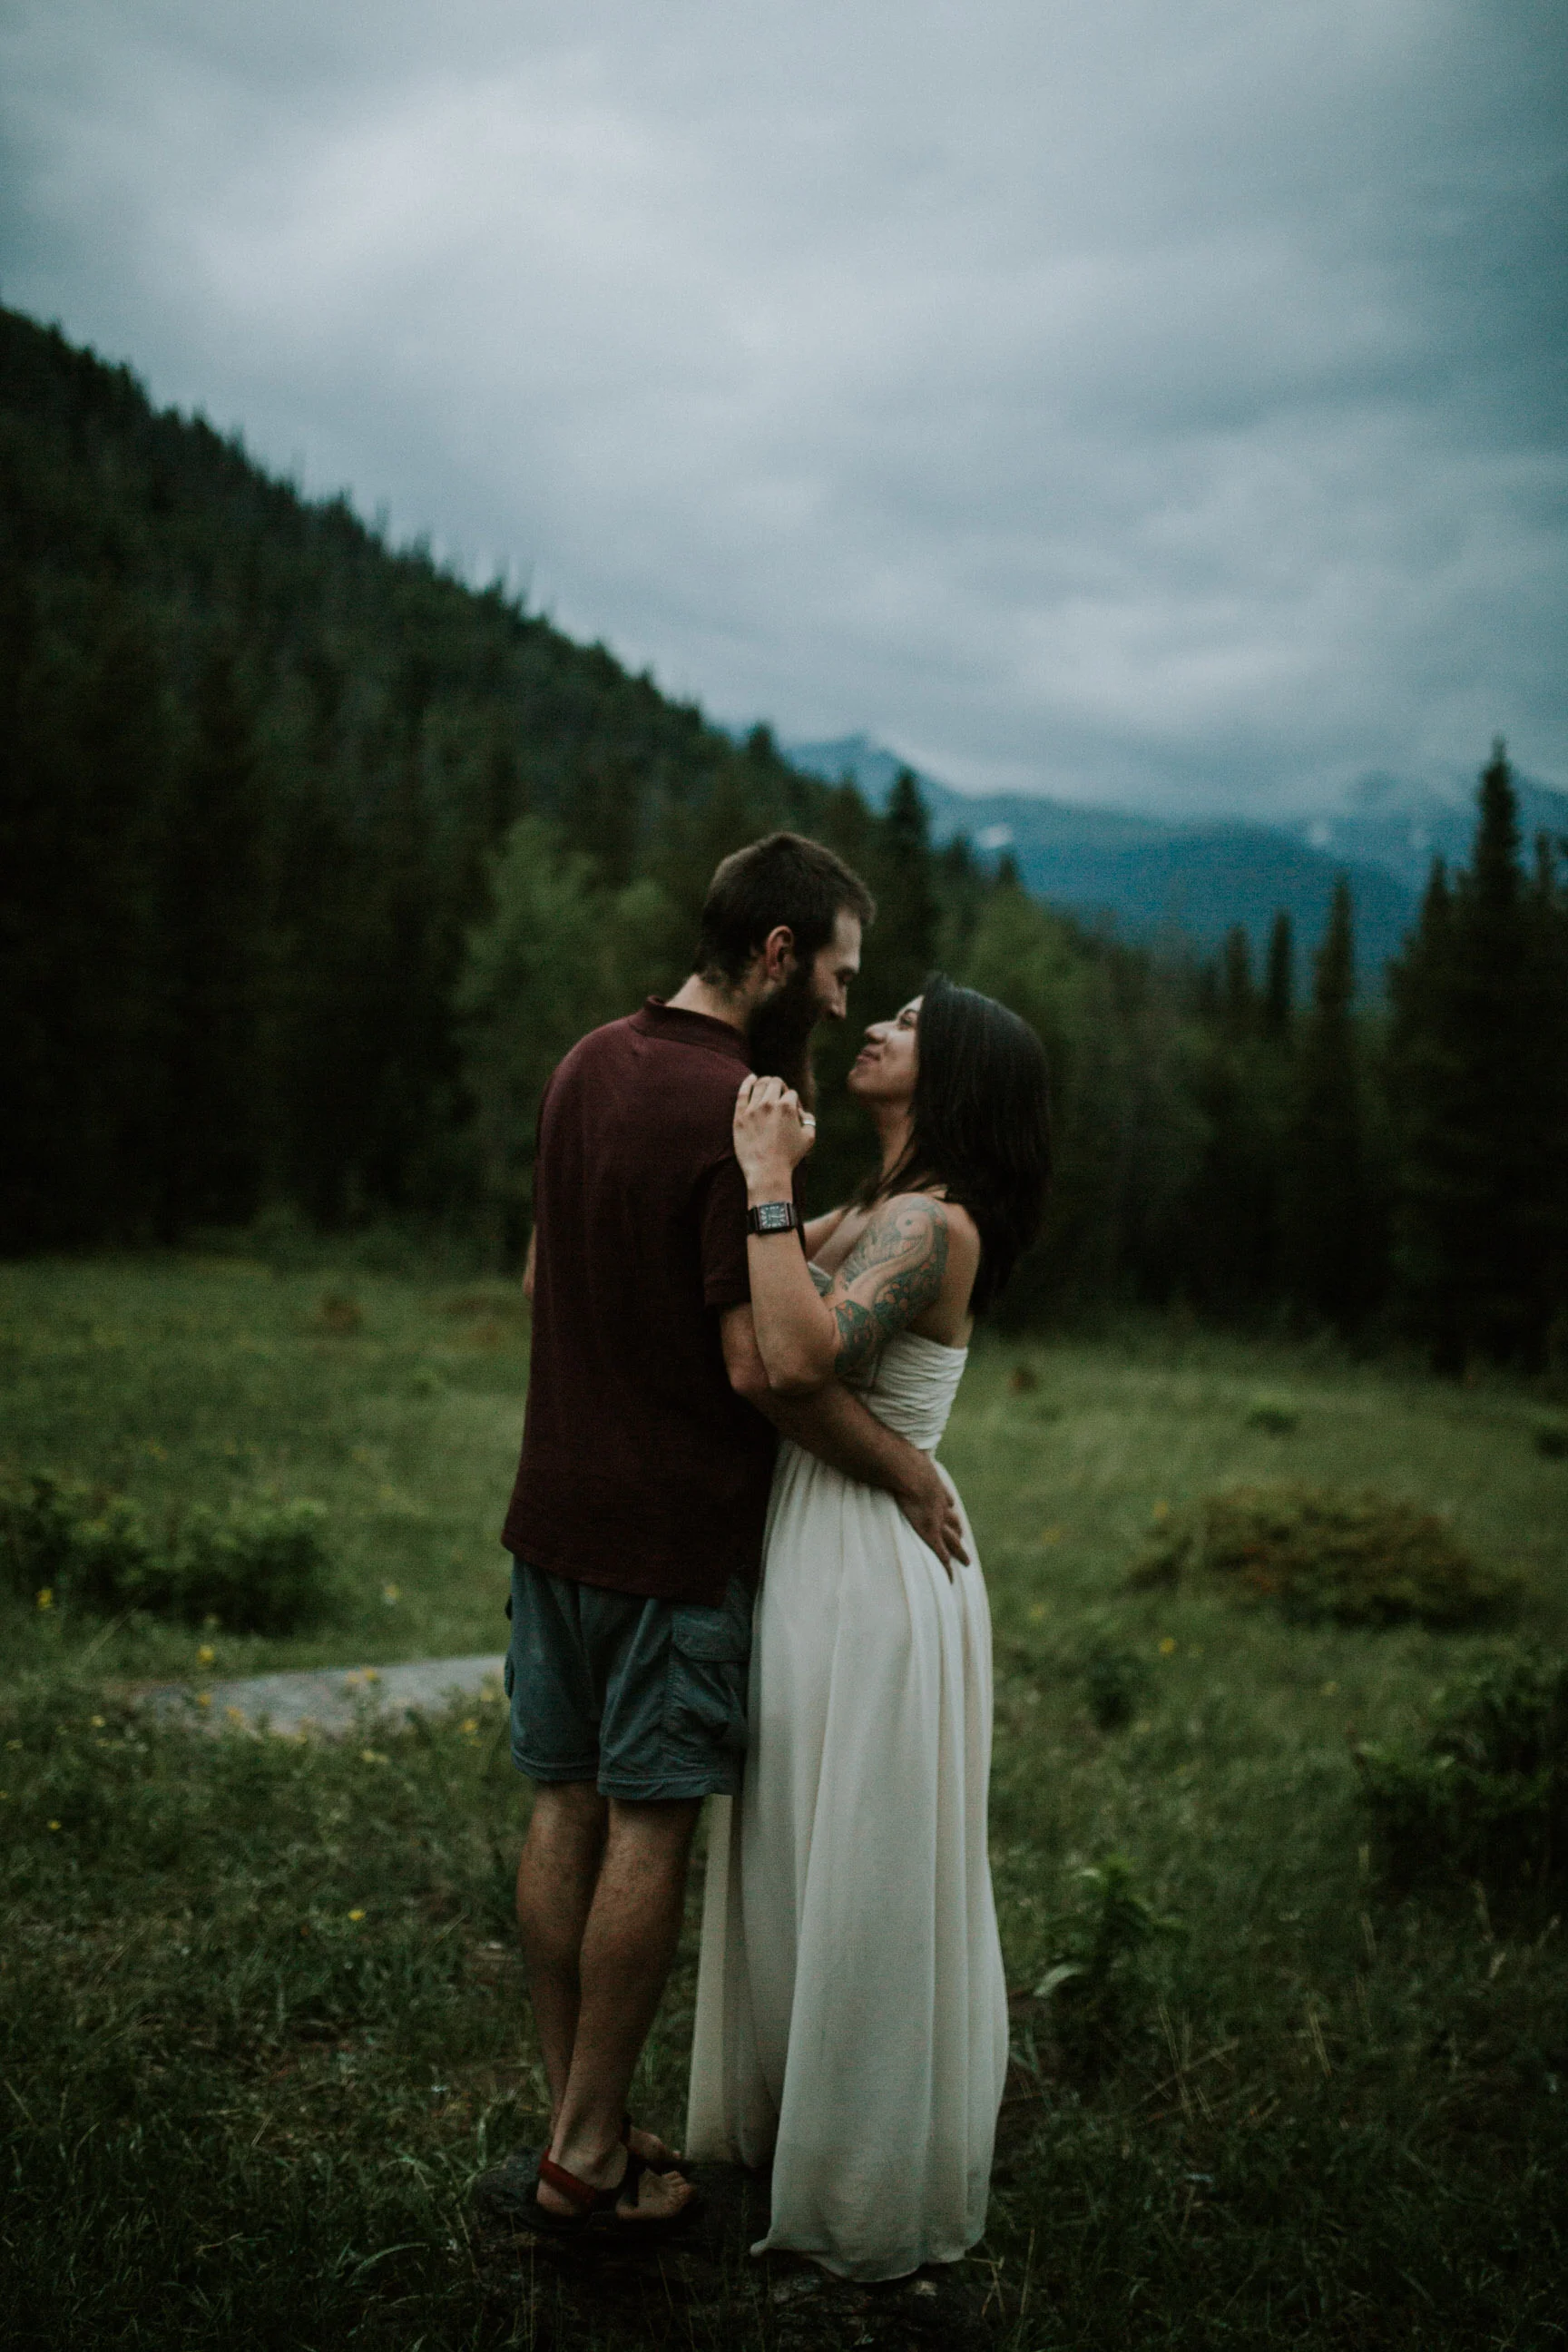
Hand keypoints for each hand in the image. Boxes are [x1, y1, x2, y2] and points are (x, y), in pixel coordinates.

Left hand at [734, 1073, 815, 1185]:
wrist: (766, 1171)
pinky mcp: (740, 1115)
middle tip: (779, 1095)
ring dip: (765, 1082)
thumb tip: (803, 1113)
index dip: (794, 1102)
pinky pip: (742, 1092)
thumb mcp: (808, 1139)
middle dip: (780, 1087)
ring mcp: (753, 1109)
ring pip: (760, 1084)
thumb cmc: (789, 1157)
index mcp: (788, 1107)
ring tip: (766, 1086)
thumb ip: (809, 1121)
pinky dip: (748, 1082)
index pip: (791, 1094)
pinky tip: (751, 1079)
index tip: (792, 1112)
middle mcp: (770, 1104)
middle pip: (776, 1083)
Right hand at [895, 1456, 969, 1577]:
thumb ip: (893, 1452)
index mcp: (933, 1486)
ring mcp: (937, 1520)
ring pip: (953, 1540)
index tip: (950, 1508)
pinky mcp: (930, 1534)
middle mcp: (939, 1504)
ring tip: (966, 1560)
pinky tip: (951, 1580)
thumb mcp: (900, 1453)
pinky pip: (942, 1555)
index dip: (947, 1505)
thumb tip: (878, 1443)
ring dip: (959, 1550)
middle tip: (962, 1538)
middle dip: (957, 1530)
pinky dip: (947, 1568)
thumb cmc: (898, 1458)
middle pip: (952, 1521)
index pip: (944, 1499)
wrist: (905, 1470)